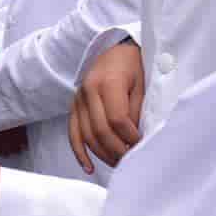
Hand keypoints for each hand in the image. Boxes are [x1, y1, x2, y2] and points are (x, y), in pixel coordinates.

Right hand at [69, 39, 144, 173]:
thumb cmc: (133, 66)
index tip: (141, 144)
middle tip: (131, 160)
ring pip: (86, 135)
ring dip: (102, 154)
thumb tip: (135, 140)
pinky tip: (89, 167)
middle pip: (100, 130)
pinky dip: (80, 152)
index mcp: (108, 82)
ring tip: (118, 164)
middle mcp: (88, 91)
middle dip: (117, 150)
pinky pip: (73, 133)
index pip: (117, 119)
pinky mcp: (74, 106)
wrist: (115, 48)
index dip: (130, 137)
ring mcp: (78, 99)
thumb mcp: (142, 84)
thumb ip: (137, 110)